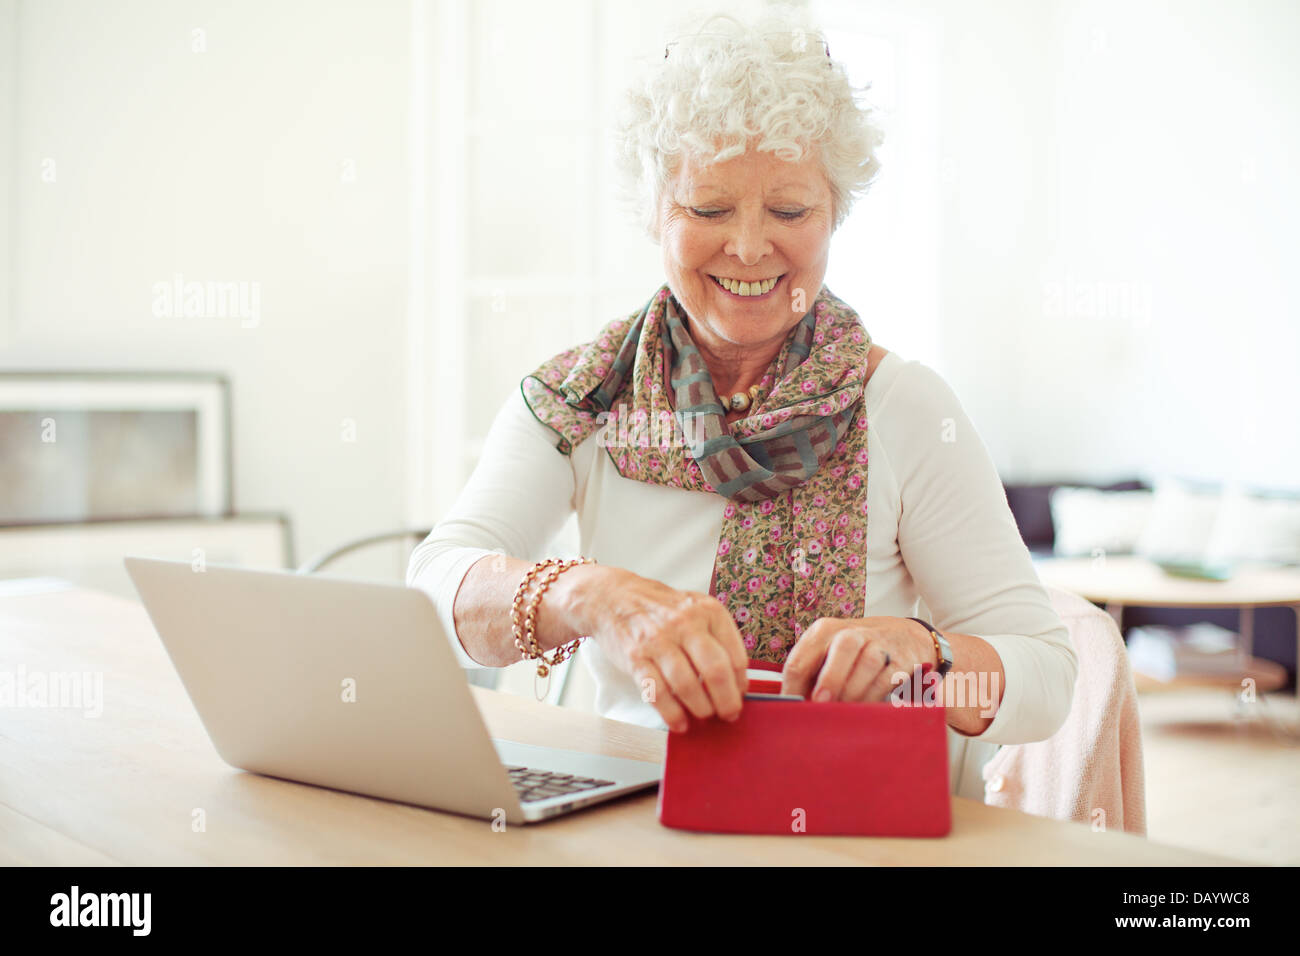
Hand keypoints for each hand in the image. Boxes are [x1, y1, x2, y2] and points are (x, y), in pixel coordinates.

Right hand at [554, 566, 747, 732]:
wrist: (612, 597)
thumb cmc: (659, 608)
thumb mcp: (694, 608)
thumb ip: (716, 637)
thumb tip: (736, 680)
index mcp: (707, 611)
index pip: (735, 655)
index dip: (740, 682)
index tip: (739, 694)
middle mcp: (684, 623)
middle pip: (715, 671)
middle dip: (727, 701)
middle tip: (729, 714)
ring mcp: (658, 641)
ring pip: (687, 685)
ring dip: (700, 709)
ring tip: (704, 715)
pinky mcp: (635, 658)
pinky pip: (657, 693)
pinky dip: (672, 714)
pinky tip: (679, 722)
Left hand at [780, 616, 935, 702]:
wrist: (902, 636)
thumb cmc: (854, 652)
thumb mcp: (827, 654)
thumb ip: (810, 678)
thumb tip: (793, 708)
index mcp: (824, 631)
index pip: (801, 657)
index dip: (793, 686)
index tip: (790, 710)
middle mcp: (851, 632)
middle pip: (842, 647)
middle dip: (830, 678)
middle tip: (820, 703)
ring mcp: (879, 644)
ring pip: (867, 662)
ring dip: (853, 690)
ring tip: (843, 711)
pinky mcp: (900, 660)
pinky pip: (887, 678)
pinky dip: (873, 695)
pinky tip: (863, 708)